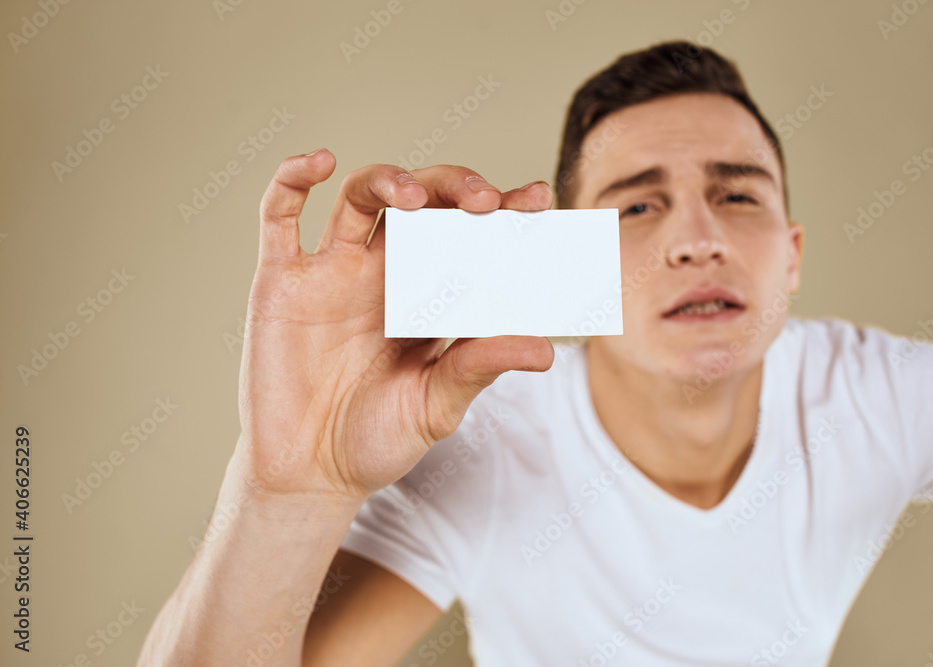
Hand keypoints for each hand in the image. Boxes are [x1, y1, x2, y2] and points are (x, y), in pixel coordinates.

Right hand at [234, 151, 553, 502]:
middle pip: (421, 203)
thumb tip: (545, 350)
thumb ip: (480, 368)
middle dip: (454, 190)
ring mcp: (332, 271)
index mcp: (428, 296)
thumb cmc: (376, 440)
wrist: (308, 475)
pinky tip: (319, 162)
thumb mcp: (436, 406)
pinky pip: (279, 216)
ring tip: (414, 197)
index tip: (539, 199)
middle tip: (484, 201)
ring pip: (360, 197)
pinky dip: (292, 179)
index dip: (503, 212)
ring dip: (389, 181)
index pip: (470, 237)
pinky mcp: (281, 280)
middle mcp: (384, 273)